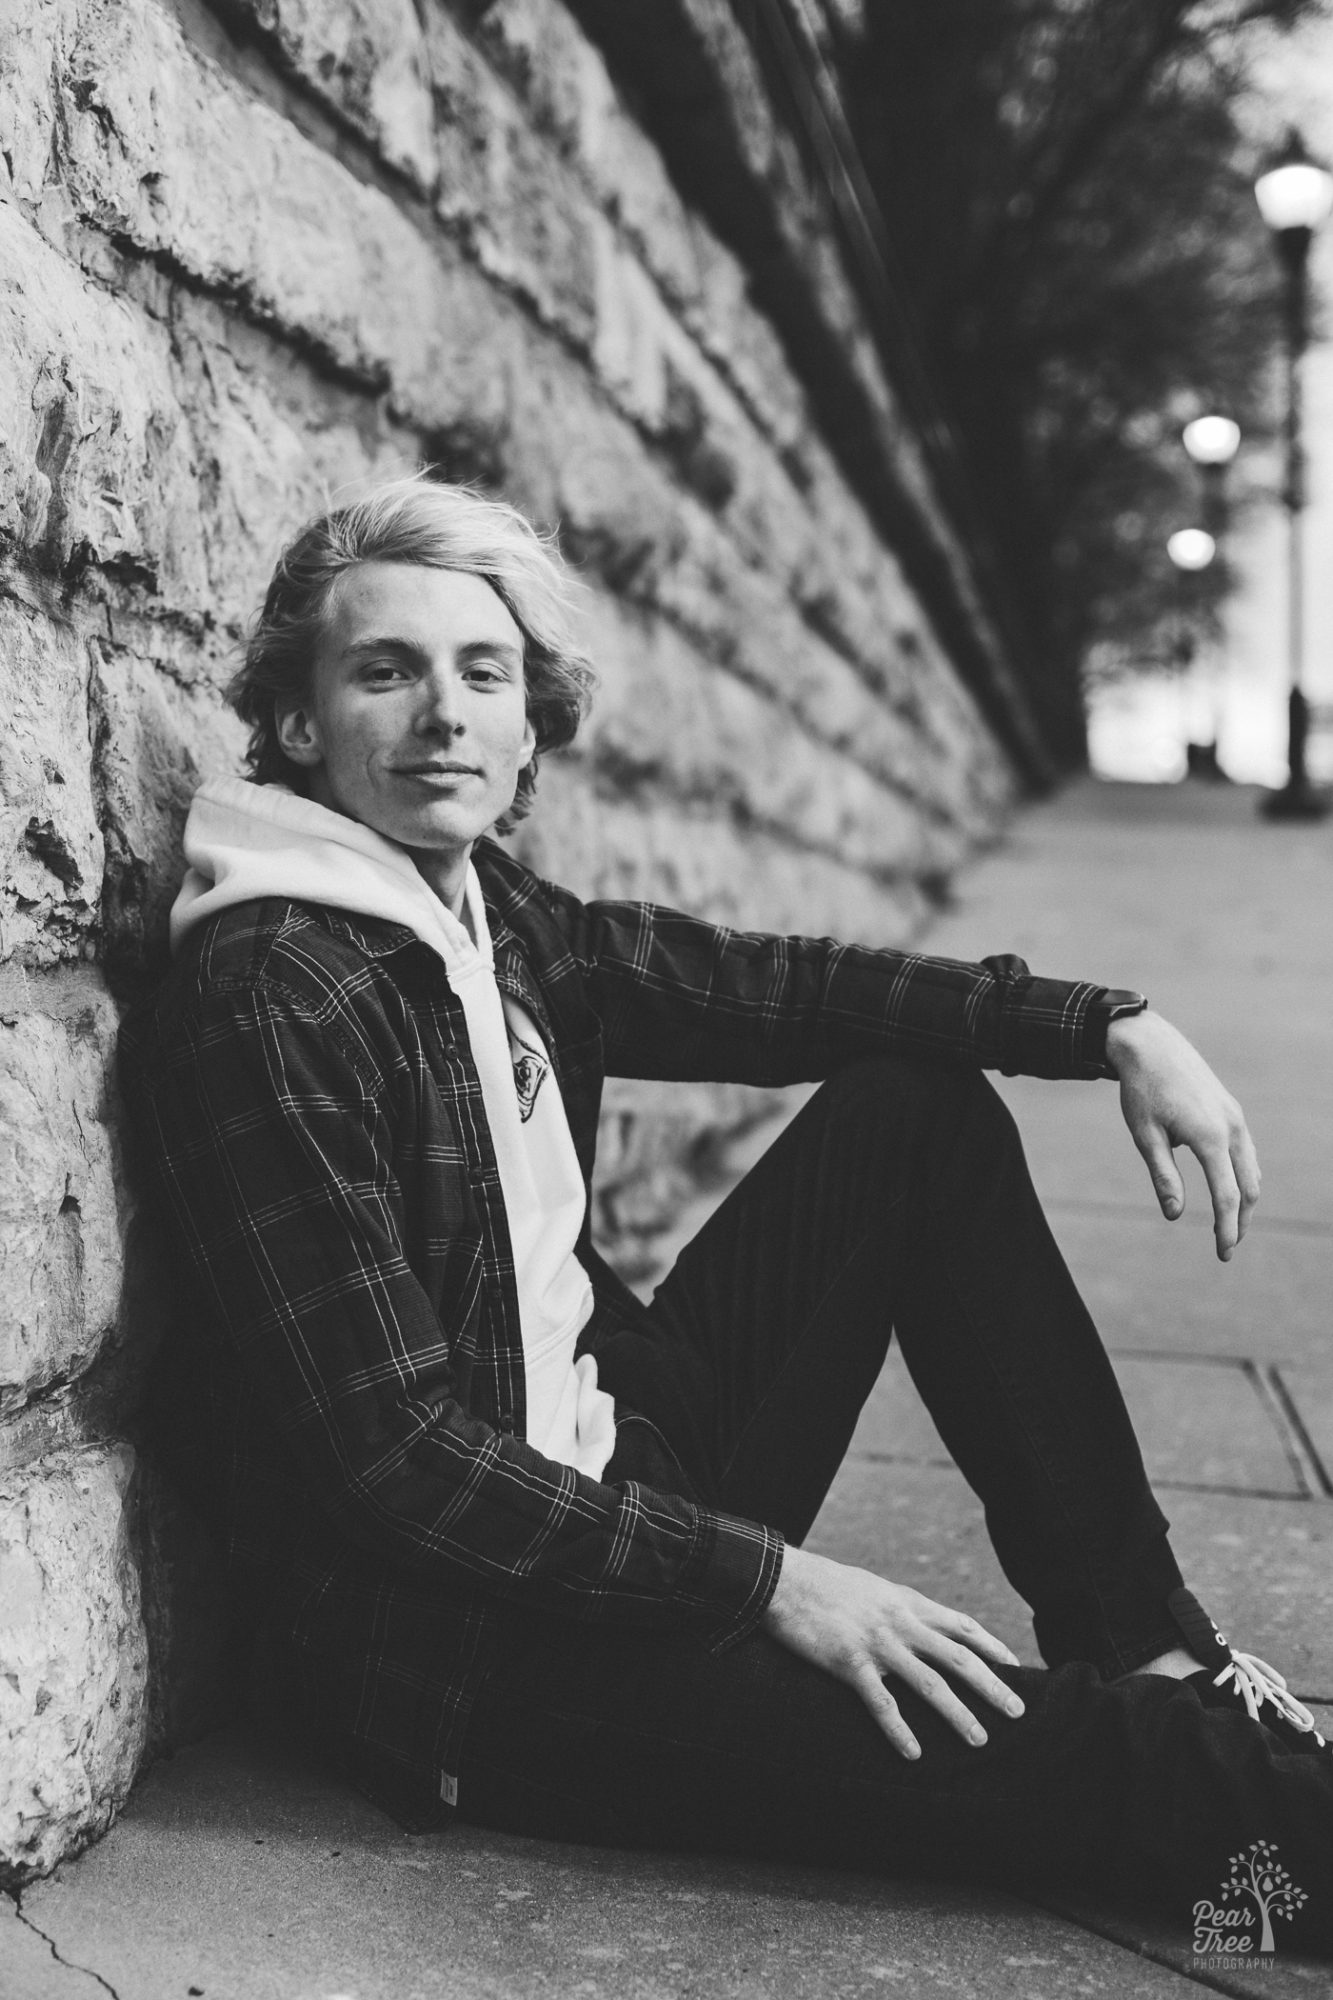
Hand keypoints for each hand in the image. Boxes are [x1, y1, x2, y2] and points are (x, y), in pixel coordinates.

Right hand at [760, 1544, 1024, 1758]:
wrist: (784, 1579)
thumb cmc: (825, 1585)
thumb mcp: (873, 1588)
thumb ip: (899, 1606)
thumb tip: (919, 1622)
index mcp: (907, 1602)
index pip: (962, 1625)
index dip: (992, 1647)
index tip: (1016, 1666)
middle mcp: (901, 1621)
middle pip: (958, 1656)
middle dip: (992, 1685)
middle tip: (1019, 1711)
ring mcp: (878, 1642)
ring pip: (929, 1682)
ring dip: (959, 1713)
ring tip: (980, 1739)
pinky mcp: (849, 1661)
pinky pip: (881, 1702)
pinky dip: (900, 1729)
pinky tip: (914, 1753)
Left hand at [1106, 1009, 1259, 1260]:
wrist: (1150, 1045)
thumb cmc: (1141, 1091)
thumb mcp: (1145, 1136)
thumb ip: (1163, 1176)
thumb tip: (1176, 1216)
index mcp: (1209, 1137)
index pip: (1226, 1196)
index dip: (1227, 1229)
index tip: (1223, 1252)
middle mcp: (1231, 1127)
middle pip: (1248, 1187)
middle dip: (1241, 1220)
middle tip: (1227, 1246)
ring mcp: (1235, 1117)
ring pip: (1251, 1169)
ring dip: (1244, 1198)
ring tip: (1230, 1222)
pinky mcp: (1231, 1110)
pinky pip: (1245, 1151)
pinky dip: (1241, 1175)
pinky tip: (1228, 1187)